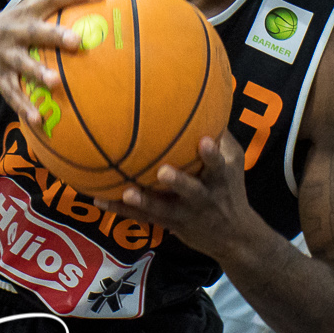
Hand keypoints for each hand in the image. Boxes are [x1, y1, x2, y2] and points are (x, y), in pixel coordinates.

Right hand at [0, 0, 101, 132]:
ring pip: (23, 64)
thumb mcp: (18, 14)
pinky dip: (24, 106)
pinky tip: (37, 119)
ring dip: (38, 73)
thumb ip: (46, 13)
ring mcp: (3, 54)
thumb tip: (86, 6)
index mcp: (24, 13)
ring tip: (55, 82)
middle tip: (77, 41)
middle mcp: (14, 31)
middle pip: (37, 32)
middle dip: (56, 36)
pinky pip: (11, 92)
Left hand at [106, 132, 255, 261]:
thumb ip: (220, 134)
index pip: (219, 166)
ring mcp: (185, 214)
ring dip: (144, 202)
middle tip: (163, 171)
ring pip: (163, 209)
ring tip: (126, 192)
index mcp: (220, 178)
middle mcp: (204, 197)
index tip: (204, 142)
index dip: (212, 155)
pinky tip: (100, 199)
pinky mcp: (168, 224)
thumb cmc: (230, 188)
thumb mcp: (234, 162)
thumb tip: (207, 94)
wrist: (233, 237)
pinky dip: (121, 210)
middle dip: (178, 183)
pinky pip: (142, 217)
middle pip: (192, 191)